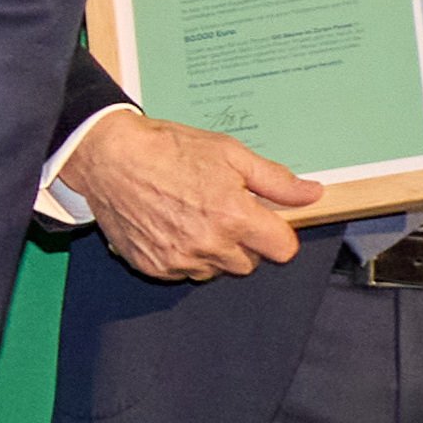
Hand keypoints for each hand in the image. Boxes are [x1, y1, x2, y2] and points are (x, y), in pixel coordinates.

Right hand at [73, 111, 316, 280]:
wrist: (110, 158)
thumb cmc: (168, 149)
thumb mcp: (230, 153)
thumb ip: (275, 180)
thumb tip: (311, 193)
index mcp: (234, 217)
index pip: (282, 249)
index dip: (277, 233)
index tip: (264, 220)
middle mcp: (209, 245)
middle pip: (250, 263)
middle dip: (244, 241)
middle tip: (222, 211)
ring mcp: (179, 260)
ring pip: (216, 270)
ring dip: (214, 251)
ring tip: (194, 218)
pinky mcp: (154, 267)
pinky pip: (183, 272)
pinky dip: (183, 255)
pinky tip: (171, 227)